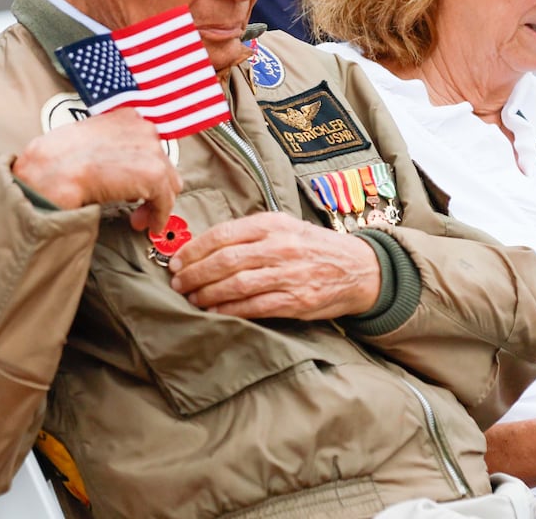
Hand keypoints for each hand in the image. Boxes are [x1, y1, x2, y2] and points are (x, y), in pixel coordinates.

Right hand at [11, 108, 180, 232]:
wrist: (51, 170)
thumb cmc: (56, 157)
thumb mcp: (87, 140)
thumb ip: (110, 149)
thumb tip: (120, 171)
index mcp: (127, 117)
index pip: (149, 147)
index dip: (141, 168)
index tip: (132, 184)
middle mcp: (144, 128)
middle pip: (163, 164)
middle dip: (151, 188)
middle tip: (136, 206)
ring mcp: (152, 150)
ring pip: (167, 184)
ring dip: (154, 203)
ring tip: (139, 218)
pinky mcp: (155, 174)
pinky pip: (165, 201)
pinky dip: (158, 217)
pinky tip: (147, 225)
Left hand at [168, 212, 380, 319]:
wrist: (358, 268)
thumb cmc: (314, 247)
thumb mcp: (286, 227)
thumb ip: (250, 234)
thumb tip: (206, 247)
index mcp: (274, 224)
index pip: (223, 234)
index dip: (194, 249)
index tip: (177, 261)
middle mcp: (280, 247)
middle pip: (225, 261)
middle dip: (194, 274)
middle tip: (178, 283)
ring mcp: (289, 274)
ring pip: (236, 285)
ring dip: (207, 294)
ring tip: (192, 298)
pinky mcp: (296, 300)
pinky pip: (254, 307)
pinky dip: (229, 311)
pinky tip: (215, 312)